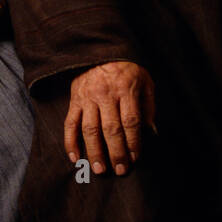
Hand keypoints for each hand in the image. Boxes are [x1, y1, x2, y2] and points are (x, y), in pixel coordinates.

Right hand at [64, 60, 154, 175]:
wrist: (100, 50)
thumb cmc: (127, 69)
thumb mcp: (145, 80)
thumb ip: (148, 106)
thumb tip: (151, 133)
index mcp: (125, 89)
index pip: (130, 121)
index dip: (133, 142)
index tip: (135, 158)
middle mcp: (105, 94)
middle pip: (111, 129)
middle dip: (116, 152)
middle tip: (120, 170)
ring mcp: (87, 98)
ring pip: (90, 129)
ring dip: (94, 152)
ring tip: (99, 170)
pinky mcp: (74, 100)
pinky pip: (70, 123)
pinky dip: (70, 142)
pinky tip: (75, 158)